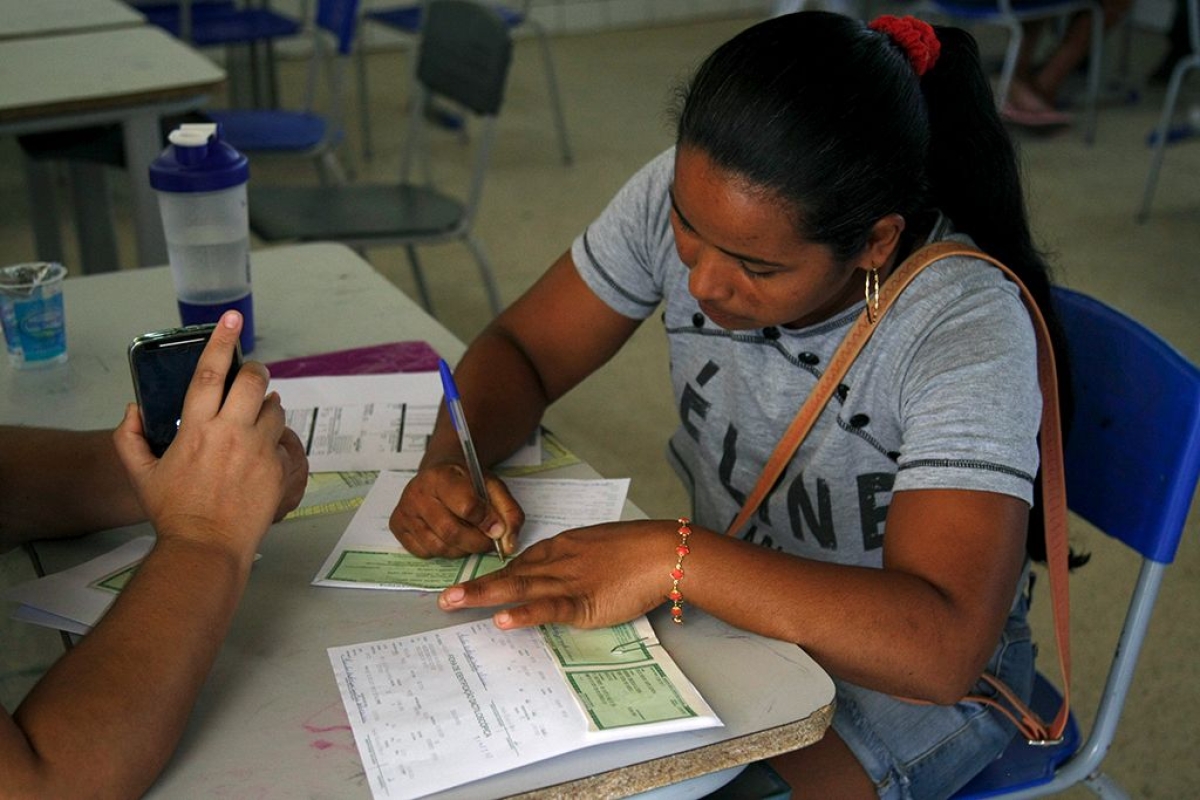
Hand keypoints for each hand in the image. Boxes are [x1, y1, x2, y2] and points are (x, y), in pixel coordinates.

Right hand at [113, 311, 308, 562]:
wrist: (207, 546)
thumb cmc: (174, 512)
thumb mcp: (140, 475)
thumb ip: (129, 438)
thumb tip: (133, 410)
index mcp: (197, 428)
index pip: (210, 373)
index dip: (221, 341)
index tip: (231, 318)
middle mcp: (232, 433)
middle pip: (253, 381)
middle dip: (254, 371)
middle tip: (250, 375)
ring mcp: (259, 450)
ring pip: (274, 409)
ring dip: (266, 405)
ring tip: (254, 416)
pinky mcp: (277, 468)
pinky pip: (284, 441)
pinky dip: (276, 439)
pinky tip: (263, 449)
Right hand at [389, 462, 524, 557]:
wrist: (440, 473)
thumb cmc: (467, 481)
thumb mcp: (494, 488)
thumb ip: (508, 513)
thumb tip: (508, 544)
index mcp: (442, 477)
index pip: (467, 506)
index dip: (486, 522)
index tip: (497, 529)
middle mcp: (417, 492)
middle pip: (451, 532)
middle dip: (476, 543)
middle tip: (488, 542)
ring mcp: (404, 510)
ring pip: (438, 547)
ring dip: (460, 549)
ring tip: (470, 537)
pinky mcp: (397, 526)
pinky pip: (424, 552)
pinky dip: (442, 551)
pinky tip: (449, 537)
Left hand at [436, 519, 677, 628]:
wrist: (665, 551)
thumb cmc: (642, 549)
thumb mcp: (603, 548)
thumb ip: (582, 560)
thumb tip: (572, 573)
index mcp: (563, 547)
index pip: (522, 562)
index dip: (496, 576)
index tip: (473, 586)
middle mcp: (558, 561)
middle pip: (510, 574)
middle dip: (476, 587)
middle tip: (444, 599)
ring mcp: (568, 581)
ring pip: (519, 587)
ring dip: (484, 596)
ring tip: (453, 603)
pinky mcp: (584, 601)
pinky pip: (549, 608)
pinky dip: (524, 613)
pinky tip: (502, 619)